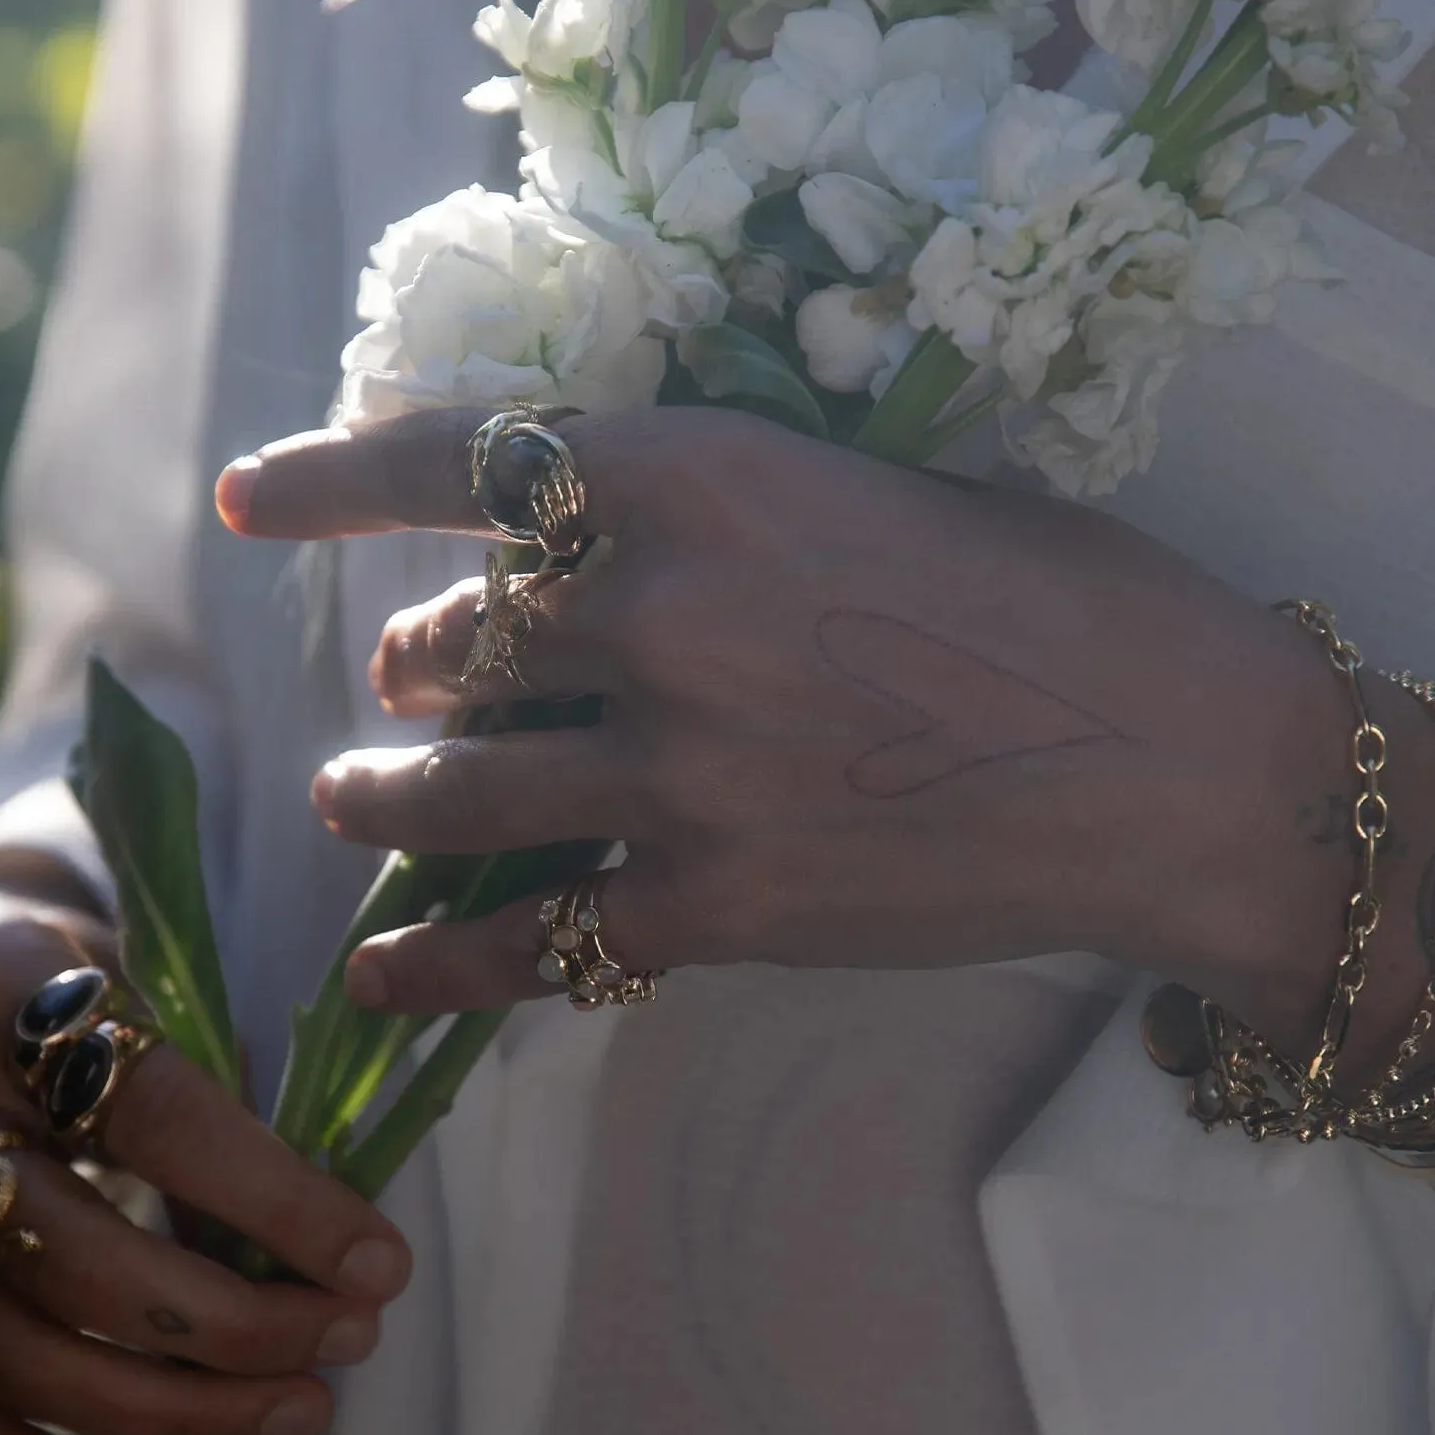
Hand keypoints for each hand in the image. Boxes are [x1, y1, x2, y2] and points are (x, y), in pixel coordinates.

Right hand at [0, 889, 411, 1434]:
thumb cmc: (78, 990)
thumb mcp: (150, 991)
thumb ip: (226, 1106)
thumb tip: (336, 1258)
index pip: (151, 1115)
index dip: (273, 1200)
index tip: (377, 1264)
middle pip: (71, 1257)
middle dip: (228, 1325)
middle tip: (345, 1345)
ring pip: (15, 1358)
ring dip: (170, 1412)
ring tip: (292, 1414)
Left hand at [219, 407, 1434, 1057]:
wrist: (1188, 766)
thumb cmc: (1065, 600)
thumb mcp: (882, 488)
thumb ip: (728, 509)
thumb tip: (605, 531)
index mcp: (702, 473)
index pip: (461, 463)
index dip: (331, 478)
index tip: (246, 500)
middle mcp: (663, 613)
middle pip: (452, 644)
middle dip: (414, 665)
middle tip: (414, 682)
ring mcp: (682, 771)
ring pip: (453, 789)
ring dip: (386, 796)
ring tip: (358, 800)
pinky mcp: (719, 905)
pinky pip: (531, 938)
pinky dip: (438, 961)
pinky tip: (379, 971)